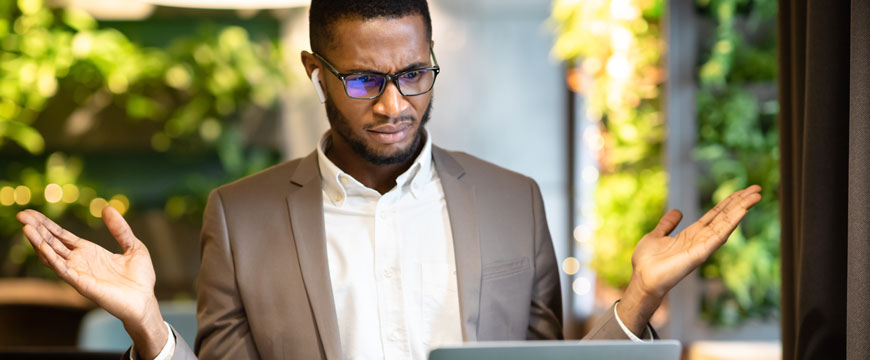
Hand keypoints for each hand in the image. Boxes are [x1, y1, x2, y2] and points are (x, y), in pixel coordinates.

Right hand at [16, 206, 167, 357]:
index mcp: (90, 252)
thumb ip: (120, 229)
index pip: (62, 236)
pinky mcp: (82, 284)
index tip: (32, 213)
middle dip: (37, 229)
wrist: (145, 301)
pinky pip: (63, 270)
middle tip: (22, 214)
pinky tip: (42, 247)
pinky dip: (51, 259)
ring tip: (26, 227)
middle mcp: (80, 262)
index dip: (47, 224)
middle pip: (52, 242)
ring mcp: (79, 273)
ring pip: (52, 255)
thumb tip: (107, 208)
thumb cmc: (140, 278)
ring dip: (39, 242)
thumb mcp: (134, 246)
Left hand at [617, 185, 762, 334]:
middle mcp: (701, 239)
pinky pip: (718, 236)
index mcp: (692, 234)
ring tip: (756, 196)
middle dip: (740, 202)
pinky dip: (731, 223)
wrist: (642, 280)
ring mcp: (702, 246)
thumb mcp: (656, 236)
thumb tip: (677, 212)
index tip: (743, 190)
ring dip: (741, 209)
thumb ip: (667, 224)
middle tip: (757, 189)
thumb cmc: (647, 262)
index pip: (715, 214)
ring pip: (725, 224)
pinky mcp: (700, 254)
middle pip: (724, 216)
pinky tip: (742, 212)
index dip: (729, 202)